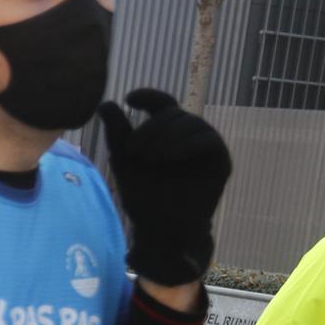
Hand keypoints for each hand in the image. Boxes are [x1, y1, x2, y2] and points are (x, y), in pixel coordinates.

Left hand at [97, 90, 231, 285]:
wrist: (161, 228)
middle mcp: (188, 136)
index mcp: (166, 132)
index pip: (162, 103)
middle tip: (135, 152)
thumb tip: (105, 103)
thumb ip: (117, 133)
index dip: (149, 95)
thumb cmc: (142, 196)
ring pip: (191, 122)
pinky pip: (208, 139)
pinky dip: (187, 143)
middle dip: (151, 128)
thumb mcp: (124, 161)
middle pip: (173, 112)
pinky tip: (170, 156)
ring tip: (151, 158)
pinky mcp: (220, 161)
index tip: (130, 98)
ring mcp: (205, 147)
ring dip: (167, 136)